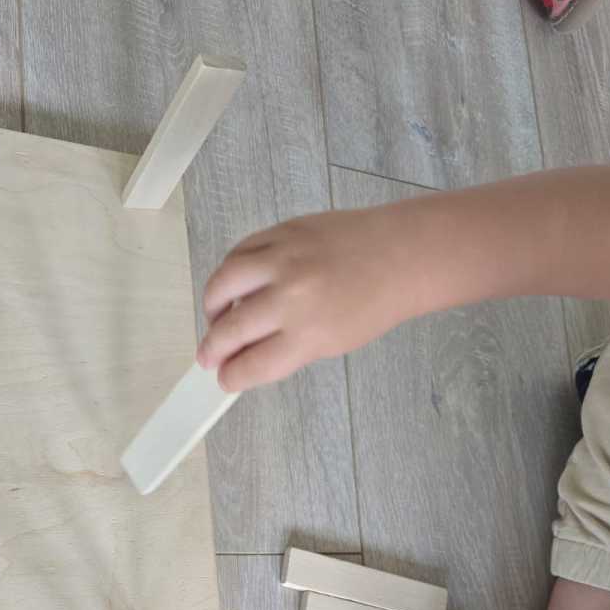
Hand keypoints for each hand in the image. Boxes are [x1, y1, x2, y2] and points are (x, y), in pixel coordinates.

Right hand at [196, 205, 421, 391]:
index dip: (231, 376)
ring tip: (215, 317)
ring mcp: (284, 259)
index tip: (224, 378)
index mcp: (308, 335)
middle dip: (212, 349)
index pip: (252, 365)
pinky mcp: (283, 231)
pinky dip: (229, 271)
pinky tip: (232, 285)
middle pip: (231, 330)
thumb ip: (284, 351)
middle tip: (208, 356)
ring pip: (223, 284)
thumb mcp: (331, 343)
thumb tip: (243, 358)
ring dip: (211, 306)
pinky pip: (239, 251)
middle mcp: (292, 297)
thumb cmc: (372, 303)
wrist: (401, 255)